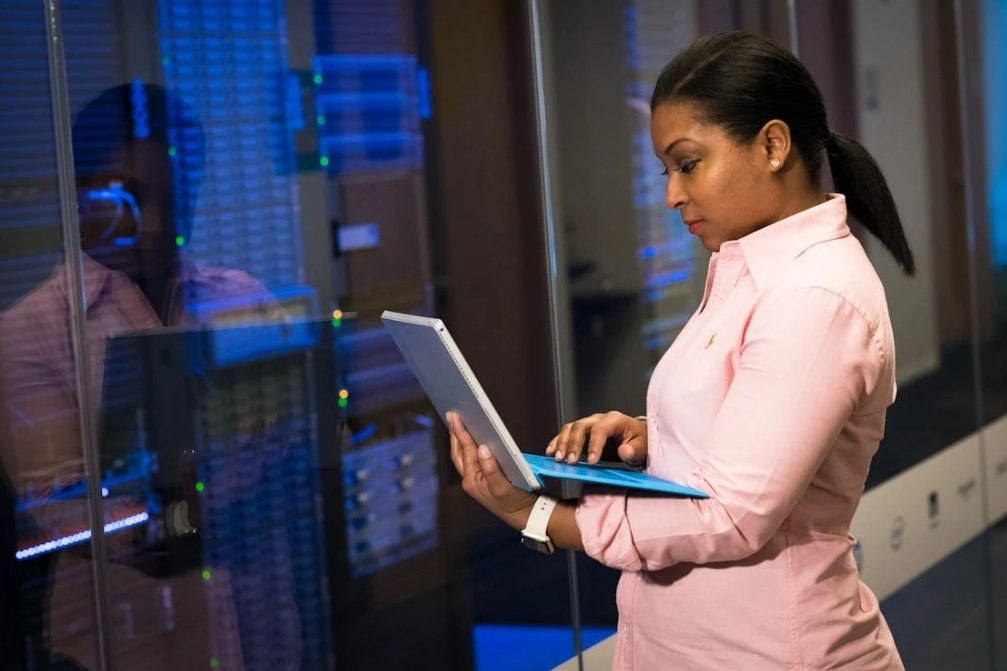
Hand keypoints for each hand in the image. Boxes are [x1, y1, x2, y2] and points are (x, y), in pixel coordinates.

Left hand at [447, 412, 535, 528]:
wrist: (523, 514)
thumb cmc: (514, 502)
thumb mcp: (503, 487)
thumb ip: (491, 468)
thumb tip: (482, 448)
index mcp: (472, 480)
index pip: (465, 451)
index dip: (460, 432)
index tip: (456, 417)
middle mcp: (470, 479)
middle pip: (458, 452)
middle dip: (454, 433)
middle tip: (452, 414)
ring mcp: (475, 479)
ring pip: (462, 455)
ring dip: (459, 439)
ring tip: (457, 423)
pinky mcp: (482, 478)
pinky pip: (471, 459)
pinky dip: (468, 446)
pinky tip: (471, 438)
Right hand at [546, 411, 647, 466]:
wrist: (637, 439)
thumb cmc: (640, 442)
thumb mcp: (643, 448)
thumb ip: (634, 450)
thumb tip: (624, 451)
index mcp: (615, 420)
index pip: (601, 429)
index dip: (595, 445)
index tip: (592, 462)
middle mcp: (598, 420)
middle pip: (580, 426)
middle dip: (573, 444)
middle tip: (570, 462)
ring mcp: (588, 425)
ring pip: (570, 428)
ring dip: (562, 443)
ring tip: (557, 459)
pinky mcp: (581, 434)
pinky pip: (566, 434)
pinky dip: (557, 442)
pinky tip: (550, 453)